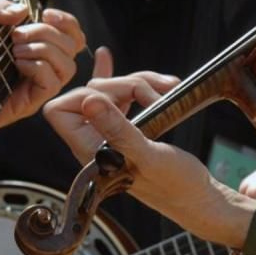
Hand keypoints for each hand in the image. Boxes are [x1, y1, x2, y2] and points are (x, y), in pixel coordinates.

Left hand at [0, 0, 86, 132]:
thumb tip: (22, 10)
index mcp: (38, 49)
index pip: (71, 36)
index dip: (66, 22)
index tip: (45, 14)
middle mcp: (44, 68)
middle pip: (72, 47)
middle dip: (46, 33)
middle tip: (16, 35)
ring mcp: (40, 86)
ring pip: (67, 65)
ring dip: (43, 50)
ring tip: (15, 51)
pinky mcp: (33, 102)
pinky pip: (52, 83)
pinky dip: (37, 67)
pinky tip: (17, 64)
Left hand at [46, 85, 253, 247]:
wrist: (196, 197)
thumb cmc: (174, 184)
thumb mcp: (147, 155)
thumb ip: (118, 129)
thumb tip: (89, 100)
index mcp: (89, 150)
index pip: (59, 111)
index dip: (82, 94)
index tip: (115, 98)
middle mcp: (95, 142)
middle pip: (91, 93)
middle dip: (124, 85)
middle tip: (154, 96)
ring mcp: (112, 134)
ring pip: (111, 91)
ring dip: (139, 83)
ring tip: (168, 89)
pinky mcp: (129, 129)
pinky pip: (117, 97)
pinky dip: (121, 80)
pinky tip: (105, 57)